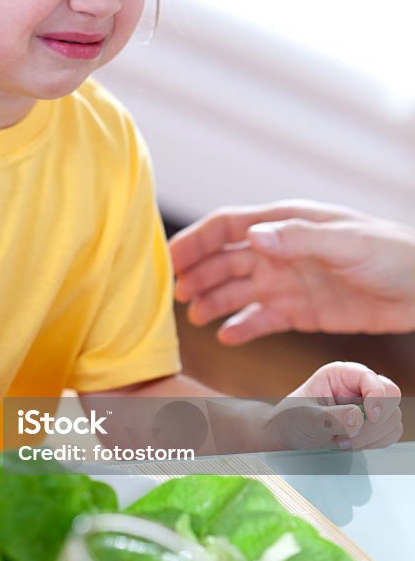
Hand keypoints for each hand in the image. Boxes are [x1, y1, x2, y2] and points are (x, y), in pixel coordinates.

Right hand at [169, 200, 414, 342]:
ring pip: (237, 291)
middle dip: (196, 274)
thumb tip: (254, 236)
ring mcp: (288, 282)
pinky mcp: (300, 312)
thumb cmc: (392, 254)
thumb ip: (299, 238)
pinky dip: (242, 327)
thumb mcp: (346, 242)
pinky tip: (227, 336)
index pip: (227, 227)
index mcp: (285, 224)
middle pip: (224, 260)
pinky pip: (262, 320)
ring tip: (194, 317)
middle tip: (174, 296)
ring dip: (213, 301)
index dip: (195, 241)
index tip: (168, 260)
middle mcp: (280, 251)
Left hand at [269, 362, 401, 451]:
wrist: (289, 436)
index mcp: (341, 374)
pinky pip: (390, 433)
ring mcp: (368, 405)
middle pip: (391, 397)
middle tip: (348, 435)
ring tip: (342, 441)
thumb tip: (357, 419)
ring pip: (392, 418)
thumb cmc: (292, 419)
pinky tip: (351, 443)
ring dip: (372, 436)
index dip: (377, 396)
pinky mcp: (373, 423)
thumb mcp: (306, 417)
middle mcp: (357, 386)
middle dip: (374, 422)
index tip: (370, 416)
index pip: (371, 379)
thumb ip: (331, 418)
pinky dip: (375, 443)